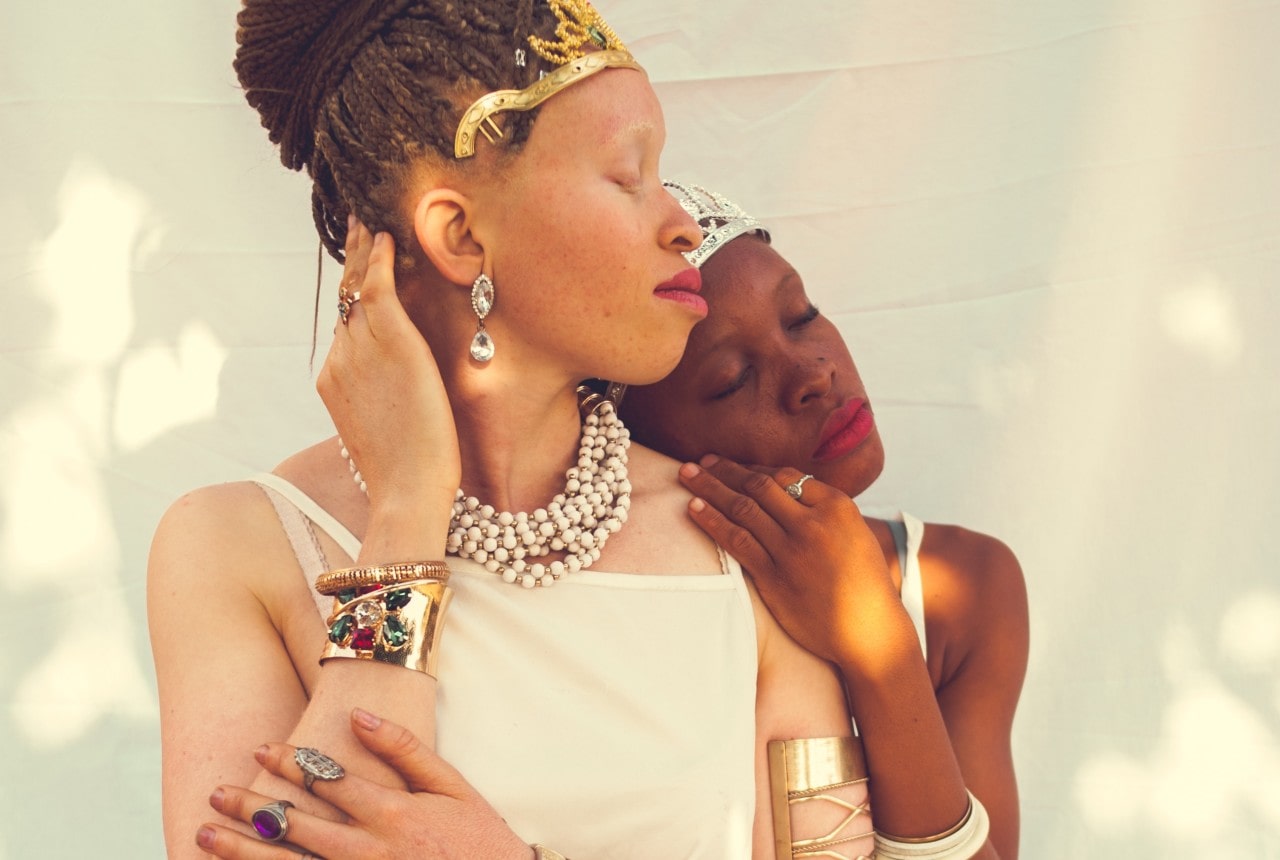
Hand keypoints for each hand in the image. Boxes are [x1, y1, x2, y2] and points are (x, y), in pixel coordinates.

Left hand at [199, 709, 531, 859]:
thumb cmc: (481, 837)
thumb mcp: (453, 786)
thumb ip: (405, 749)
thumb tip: (361, 715)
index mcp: (391, 813)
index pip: (327, 781)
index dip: (289, 763)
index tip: (258, 749)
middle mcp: (369, 849)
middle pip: (297, 826)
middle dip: (252, 807)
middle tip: (215, 793)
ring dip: (244, 851)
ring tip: (205, 836)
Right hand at [318, 219, 460, 516]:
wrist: (406, 490)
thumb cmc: (404, 472)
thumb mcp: (383, 429)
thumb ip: (380, 402)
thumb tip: (392, 395)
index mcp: (335, 378)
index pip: (343, 323)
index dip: (349, 291)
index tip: (356, 265)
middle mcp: (340, 357)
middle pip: (343, 297)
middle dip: (350, 258)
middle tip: (357, 222)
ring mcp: (360, 349)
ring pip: (357, 286)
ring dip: (364, 249)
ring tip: (370, 218)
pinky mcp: (392, 343)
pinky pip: (377, 288)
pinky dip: (379, 260)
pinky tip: (386, 237)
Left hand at [678, 455, 900, 666]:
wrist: (870, 630)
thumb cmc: (863, 581)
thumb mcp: (854, 532)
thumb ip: (821, 510)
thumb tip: (782, 490)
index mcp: (836, 505)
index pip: (784, 475)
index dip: (751, 468)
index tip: (731, 464)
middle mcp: (813, 522)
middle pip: (758, 486)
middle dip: (724, 470)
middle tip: (700, 460)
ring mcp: (792, 550)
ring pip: (742, 508)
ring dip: (709, 488)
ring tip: (687, 475)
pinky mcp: (775, 577)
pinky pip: (736, 541)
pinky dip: (712, 521)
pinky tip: (694, 508)